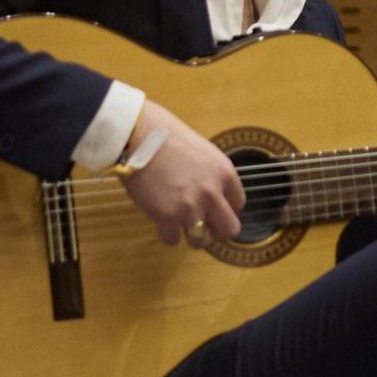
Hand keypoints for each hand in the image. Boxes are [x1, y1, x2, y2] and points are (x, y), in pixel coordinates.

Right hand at [118, 99, 245, 247]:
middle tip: (202, 224)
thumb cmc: (165, 135)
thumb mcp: (202, 151)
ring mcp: (190, 207)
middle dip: (216, 229)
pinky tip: (161, 222)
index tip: (212, 206)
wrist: (138, 135)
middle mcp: (212, 193)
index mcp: (224, 173)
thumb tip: (211, 192)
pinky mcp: (166, 216)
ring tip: (180, 224)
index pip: (238, 203)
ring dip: (191, 235)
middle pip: (229, 229)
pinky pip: (172, 240)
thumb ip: (210, 174)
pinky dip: (167, 234)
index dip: (224, 207)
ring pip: (201, 241)